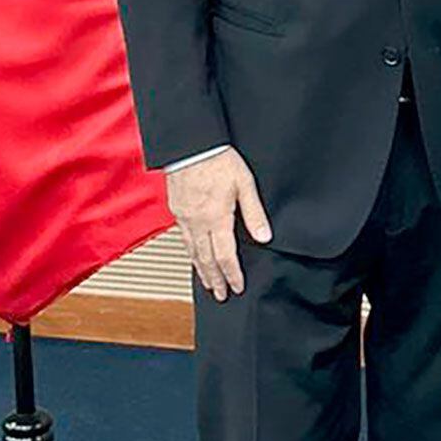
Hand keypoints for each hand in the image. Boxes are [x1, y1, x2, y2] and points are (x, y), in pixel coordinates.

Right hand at [168, 150, 271, 301]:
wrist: (190, 144)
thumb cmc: (218, 159)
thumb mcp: (245, 184)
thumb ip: (254, 213)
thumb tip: (264, 236)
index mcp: (216, 218)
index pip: (226, 256)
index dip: (233, 274)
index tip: (238, 287)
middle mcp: (197, 222)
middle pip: (206, 260)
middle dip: (215, 280)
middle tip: (221, 295)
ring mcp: (184, 217)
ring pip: (192, 252)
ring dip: (202, 270)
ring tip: (208, 283)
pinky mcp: (176, 210)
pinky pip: (183, 239)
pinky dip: (191, 253)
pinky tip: (194, 257)